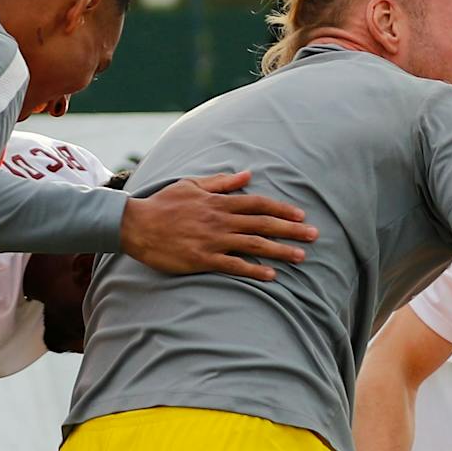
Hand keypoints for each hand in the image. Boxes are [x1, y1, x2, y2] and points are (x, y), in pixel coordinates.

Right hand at [120, 170, 317, 280]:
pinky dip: (254, 270)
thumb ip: (221, 182)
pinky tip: (272, 276)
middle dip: (291, 230)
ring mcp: (213, 240)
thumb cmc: (164, 204)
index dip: (281, 209)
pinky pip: (234, 265)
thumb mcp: (192, 185)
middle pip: (263, 223)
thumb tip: (247, 174)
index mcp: (218, 201)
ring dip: (280, 251)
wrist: (136, 224)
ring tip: (301, 257)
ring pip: (254, 244)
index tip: (301, 215)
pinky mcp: (203, 258)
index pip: (258, 204)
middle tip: (315, 235)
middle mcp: (220, 219)